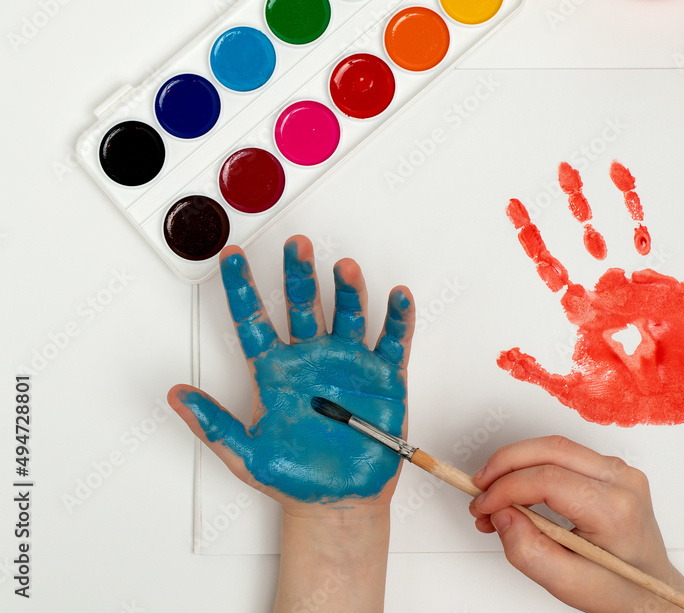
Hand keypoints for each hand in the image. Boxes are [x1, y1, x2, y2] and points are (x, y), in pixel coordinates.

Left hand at [167, 235, 414, 513]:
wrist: (338, 502)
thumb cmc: (293, 479)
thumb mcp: (244, 455)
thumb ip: (212, 424)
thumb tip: (176, 396)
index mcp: (276, 371)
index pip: (254, 320)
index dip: (242, 287)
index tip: (230, 258)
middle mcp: (312, 359)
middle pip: (304, 305)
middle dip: (299, 273)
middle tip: (295, 245)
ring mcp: (349, 364)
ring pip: (349, 314)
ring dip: (348, 289)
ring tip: (344, 268)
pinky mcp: (384, 378)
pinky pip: (393, 341)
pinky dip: (398, 319)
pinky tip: (397, 297)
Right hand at [469, 436, 683, 612]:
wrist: (651, 593)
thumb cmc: (618, 590)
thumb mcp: (567, 583)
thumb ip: (528, 551)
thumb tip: (502, 515)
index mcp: (615, 509)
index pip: (548, 480)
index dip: (506, 488)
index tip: (483, 506)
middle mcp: (622, 481)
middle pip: (551, 450)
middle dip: (505, 465)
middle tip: (479, 489)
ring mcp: (620, 471)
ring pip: (556, 447)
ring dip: (516, 464)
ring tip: (493, 496)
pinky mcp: (611, 471)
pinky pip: (564, 456)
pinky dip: (533, 467)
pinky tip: (516, 491)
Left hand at [498, 161, 683, 425]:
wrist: (663, 409)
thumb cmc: (622, 398)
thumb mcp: (571, 388)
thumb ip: (536, 371)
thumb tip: (504, 357)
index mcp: (585, 307)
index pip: (552, 263)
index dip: (532, 235)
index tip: (514, 206)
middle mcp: (614, 288)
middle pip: (590, 235)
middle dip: (576, 203)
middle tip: (563, 170)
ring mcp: (648, 286)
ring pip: (634, 231)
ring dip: (625, 201)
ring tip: (614, 168)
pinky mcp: (682, 294)